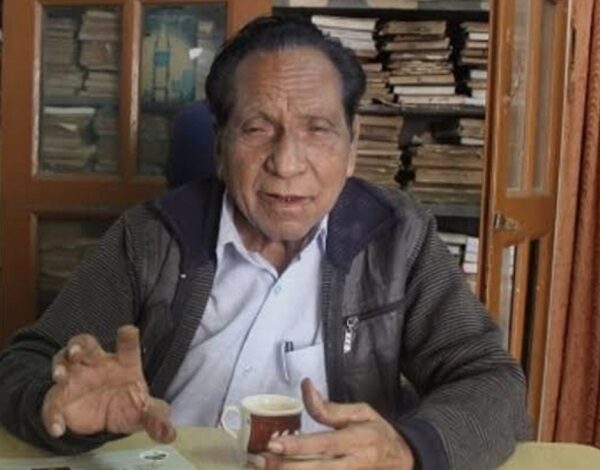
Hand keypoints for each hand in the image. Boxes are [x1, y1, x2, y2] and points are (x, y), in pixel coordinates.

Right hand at [42, 325, 174, 442]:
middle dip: (79, 345)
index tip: (128, 331)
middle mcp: (98, 364)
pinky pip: (52, 403)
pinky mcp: (61, 398)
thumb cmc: (129, 404)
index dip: (128, 338)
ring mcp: (77, 377)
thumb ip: (157, 419)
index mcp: (124, 363)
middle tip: (76, 352)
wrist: (107, 419)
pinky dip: (52, 415)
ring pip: (62, 361)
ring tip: (60, 375)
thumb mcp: (145, 413)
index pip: (128, 347)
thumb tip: (169, 434)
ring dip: (59, 365)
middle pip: (86, 345)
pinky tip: (58, 428)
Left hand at [251, 379, 413, 468]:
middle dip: (285, 466)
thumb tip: (306, 386)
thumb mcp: (361, 412)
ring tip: (266, 468)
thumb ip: (330, 407)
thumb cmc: (378, 433)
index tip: (274, 444)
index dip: (298, 446)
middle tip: (261, 460)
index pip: (323, 445)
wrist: (403, 460)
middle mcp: (352, 465)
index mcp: (356, 441)